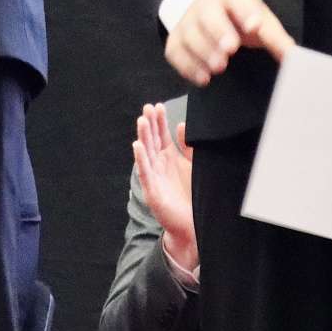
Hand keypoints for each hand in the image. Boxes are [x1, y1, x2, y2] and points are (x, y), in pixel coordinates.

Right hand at [132, 102, 196, 273]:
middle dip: (149, 124)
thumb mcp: (194, 167)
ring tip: (141, 121)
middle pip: (152, 140)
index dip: (159, 121)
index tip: (157, 106)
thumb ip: (188, 148)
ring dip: (143, 136)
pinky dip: (141, 159)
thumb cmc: (193, 196)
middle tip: (147, 107)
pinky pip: (145, 172)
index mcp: (169, 158)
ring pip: (146, 153)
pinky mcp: (152, 191)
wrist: (193, 225)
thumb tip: (181, 126)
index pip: (161, 135)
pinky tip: (137, 146)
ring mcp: (154, 177)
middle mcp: (159, 165)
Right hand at [164, 0, 293, 85]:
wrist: (211, 6)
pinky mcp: (175, 39)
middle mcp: (206, 6)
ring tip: (218, 68)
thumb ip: (276, 40)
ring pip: (189, 34)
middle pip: (208, 15)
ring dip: (202, 52)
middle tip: (230, 50)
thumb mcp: (261, 22)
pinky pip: (175, 51)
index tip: (255, 26)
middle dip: (218, 32)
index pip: (238, 1)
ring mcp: (187, 21)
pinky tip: (203, 78)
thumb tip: (296, 59)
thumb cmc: (241, 18)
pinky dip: (187, 65)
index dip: (245, 12)